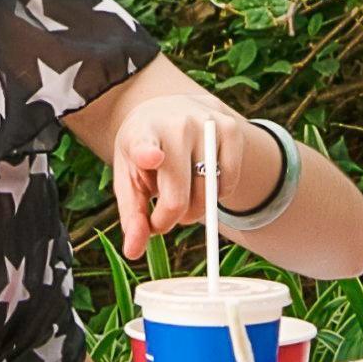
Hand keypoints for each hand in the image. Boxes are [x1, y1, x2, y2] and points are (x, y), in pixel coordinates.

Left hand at [105, 85, 273, 252]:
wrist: (170, 108)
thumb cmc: (145, 153)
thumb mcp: (130, 179)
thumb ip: (132, 216)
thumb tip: (134, 253)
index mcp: (140, 133)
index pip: (143, 145)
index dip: (147, 154)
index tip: (151, 158)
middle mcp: (175, 124)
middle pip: (179, 196)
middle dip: (171, 219)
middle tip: (163, 214)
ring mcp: (207, 124)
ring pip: (208, 194)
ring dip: (196, 210)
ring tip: (183, 191)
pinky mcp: (232, 128)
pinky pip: (229, 183)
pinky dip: (218, 196)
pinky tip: (203, 182)